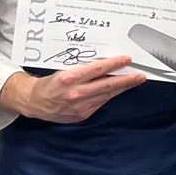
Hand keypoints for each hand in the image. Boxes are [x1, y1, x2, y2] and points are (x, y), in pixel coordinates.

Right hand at [7, 55, 144, 122]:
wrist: (35, 102)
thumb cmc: (50, 83)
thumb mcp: (64, 71)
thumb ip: (83, 70)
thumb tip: (105, 65)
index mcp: (68, 79)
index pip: (96, 70)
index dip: (113, 64)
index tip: (126, 59)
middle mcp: (75, 94)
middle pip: (106, 85)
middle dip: (126, 80)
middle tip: (140, 75)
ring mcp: (79, 106)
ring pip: (106, 95)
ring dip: (122, 87)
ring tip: (135, 80)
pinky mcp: (82, 115)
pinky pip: (100, 102)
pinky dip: (110, 95)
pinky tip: (118, 89)